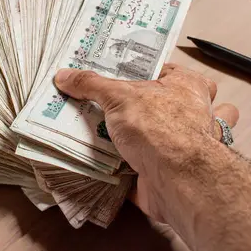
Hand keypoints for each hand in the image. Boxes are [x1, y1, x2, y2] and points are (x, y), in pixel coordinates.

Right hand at [54, 64, 238, 221]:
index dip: (134, 68)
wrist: (176, 181)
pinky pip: (132, 162)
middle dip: (120, 104)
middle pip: (147, 103)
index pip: (160, 69)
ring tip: (82, 123)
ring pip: (139, 135)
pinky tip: (90, 154)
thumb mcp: (119, 96)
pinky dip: (113, 162)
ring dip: (115, 135)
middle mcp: (185, 114)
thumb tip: (64, 76)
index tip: (106, 69)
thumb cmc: (161, 129)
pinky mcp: (160, 171)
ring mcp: (174, 145)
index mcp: (186, 85)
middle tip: (89, 97)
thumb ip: (92, 84)